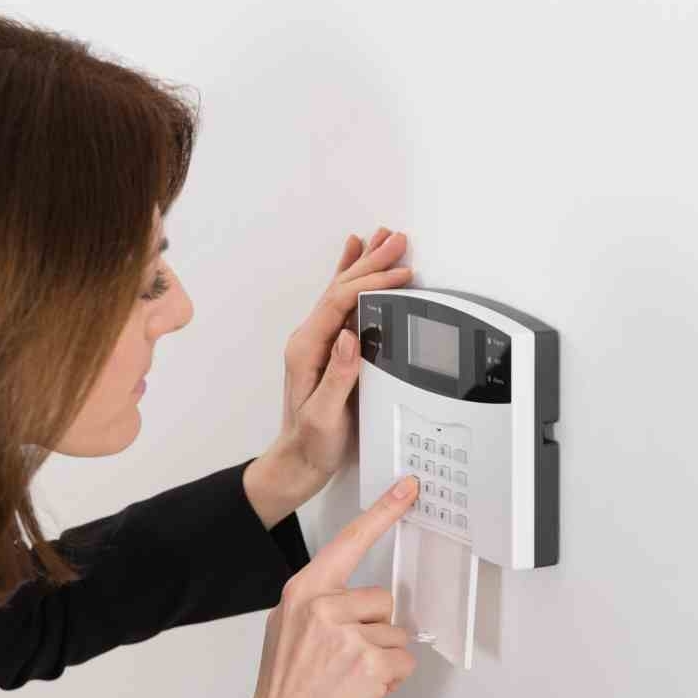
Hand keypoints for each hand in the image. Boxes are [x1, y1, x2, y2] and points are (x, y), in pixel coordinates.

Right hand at [216, 474, 420, 697]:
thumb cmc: (283, 689)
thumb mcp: (286, 628)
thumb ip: (318, 604)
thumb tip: (353, 599)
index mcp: (303, 590)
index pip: (350, 541)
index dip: (383, 512)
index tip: (407, 489)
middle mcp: (324, 605)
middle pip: (383, 599)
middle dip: (373, 630)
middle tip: (343, 659)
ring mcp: (347, 633)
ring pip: (395, 633)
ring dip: (381, 658)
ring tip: (347, 678)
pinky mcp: (370, 663)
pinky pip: (403, 661)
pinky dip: (389, 680)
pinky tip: (359, 690)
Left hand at [276, 227, 411, 486]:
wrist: (299, 459)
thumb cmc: (311, 442)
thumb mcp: (325, 414)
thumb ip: (338, 375)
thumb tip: (350, 336)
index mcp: (307, 349)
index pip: (340, 302)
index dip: (370, 283)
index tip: (399, 274)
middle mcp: (310, 340)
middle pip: (341, 288)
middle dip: (371, 261)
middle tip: (396, 239)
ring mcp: (319, 342)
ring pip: (343, 291)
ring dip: (364, 264)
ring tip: (381, 238)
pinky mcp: (331, 350)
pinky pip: (342, 306)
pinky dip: (352, 281)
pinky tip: (355, 262)